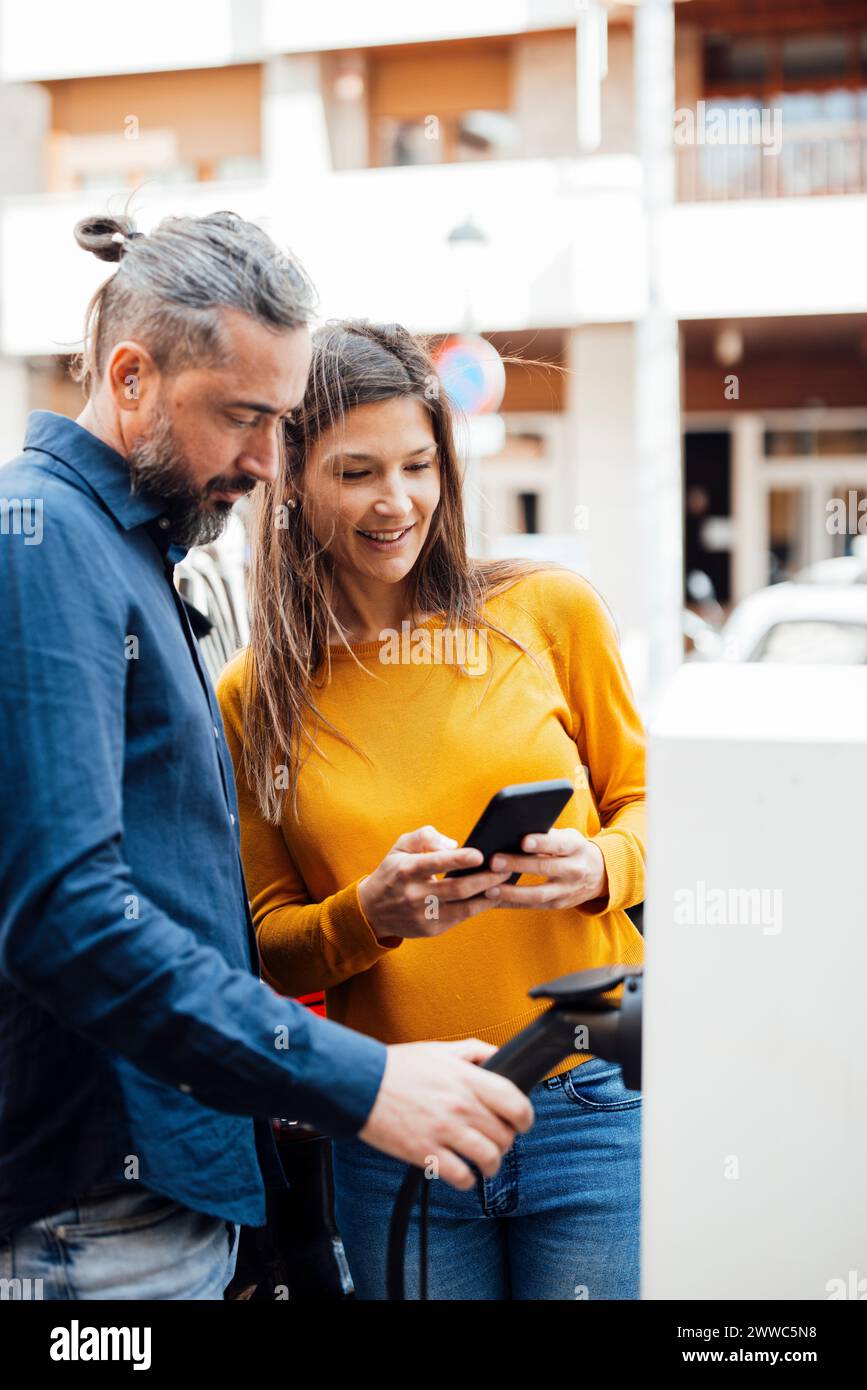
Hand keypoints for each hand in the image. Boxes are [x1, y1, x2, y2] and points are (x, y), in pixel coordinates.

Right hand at [357, 825, 513, 941]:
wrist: (372, 911)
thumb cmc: (393, 872)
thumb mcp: (400, 847)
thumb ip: (424, 837)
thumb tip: (453, 844)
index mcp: (406, 870)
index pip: (435, 863)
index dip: (459, 860)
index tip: (480, 854)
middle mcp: (414, 894)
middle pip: (457, 888)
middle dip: (485, 879)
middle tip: (507, 869)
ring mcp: (423, 915)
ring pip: (463, 907)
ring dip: (488, 896)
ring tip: (505, 884)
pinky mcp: (431, 929)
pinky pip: (461, 918)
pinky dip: (479, 907)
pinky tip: (493, 897)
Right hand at [358, 1037, 534, 1189]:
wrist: (360, 1084)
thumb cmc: (397, 1067)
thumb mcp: (439, 1050)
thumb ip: (473, 1052)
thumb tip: (498, 1055)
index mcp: (467, 1079)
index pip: (515, 1102)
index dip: (526, 1117)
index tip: (522, 1123)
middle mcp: (461, 1106)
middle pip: (505, 1135)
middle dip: (506, 1141)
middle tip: (497, 1141)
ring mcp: (444, 1131)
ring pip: (489, 1159)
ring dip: (491, 1165)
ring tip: (485, 1163)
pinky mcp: (426, 1153)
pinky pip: (462, 1177)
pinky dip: (467, 1180)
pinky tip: (462, 1172)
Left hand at [481, 828, 608, 909]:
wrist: (599, 874)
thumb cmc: (572, 848)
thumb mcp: (567, 837)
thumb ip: (546, 835)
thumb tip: (512, 831)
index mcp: (576, 847)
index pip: (559, 844)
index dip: (542, 843)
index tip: (523, 841)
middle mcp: (575, 870)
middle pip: (545, 868)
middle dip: (518, 865)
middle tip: (494, 861)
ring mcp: (568, 891)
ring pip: (538, 894)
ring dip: (512, 892)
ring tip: (488, 888)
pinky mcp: (558, 905)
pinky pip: (532, 906)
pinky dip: (511, 903)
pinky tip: (492, 900)